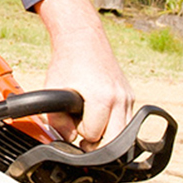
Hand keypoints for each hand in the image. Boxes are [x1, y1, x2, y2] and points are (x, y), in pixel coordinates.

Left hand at [33, 0, 133, 149]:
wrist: (83, 39)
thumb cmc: (67, 63)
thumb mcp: (52, 91)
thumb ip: (56, 121)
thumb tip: (70, 139)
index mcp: (102, 98)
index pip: (93, 135)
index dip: (79, 133)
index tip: (72, 121)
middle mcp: (120, 99)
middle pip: (114, 142)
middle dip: (97, 143)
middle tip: (82, 135)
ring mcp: (128, 98)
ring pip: (122, 135)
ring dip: (106, 134)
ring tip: (90, 122)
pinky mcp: (130, 96)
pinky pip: (125, 122)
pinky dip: (112, 124)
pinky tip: (98, 114)